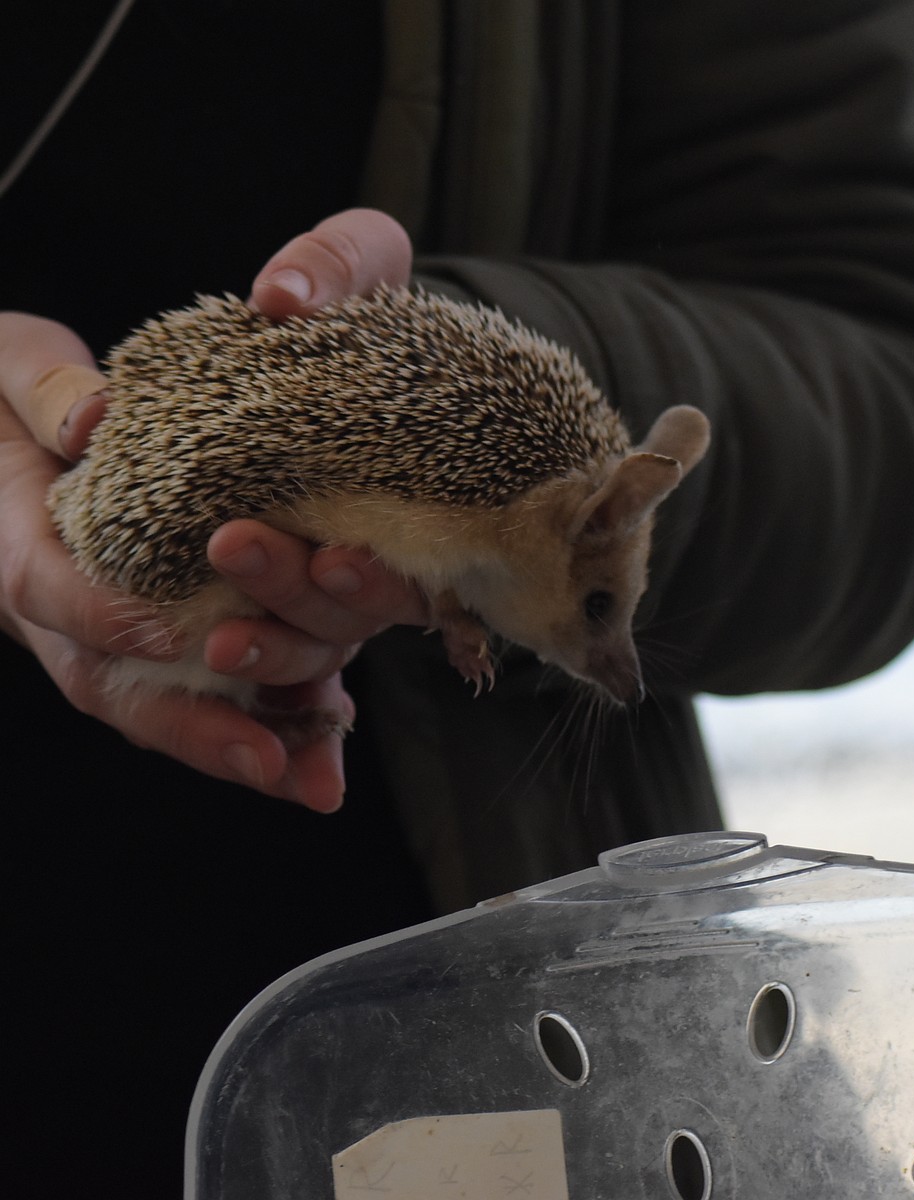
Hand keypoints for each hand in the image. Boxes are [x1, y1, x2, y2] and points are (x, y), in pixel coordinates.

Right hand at [0, 209, 421, 811]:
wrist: (17, 431)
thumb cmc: (15, 397)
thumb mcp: (12, 368)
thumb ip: (43, 391)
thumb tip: (92, 422)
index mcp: (22, 547)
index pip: (45, 588)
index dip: (96, 611)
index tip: (155, 627)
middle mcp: (75, 614)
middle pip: (120, 687)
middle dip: (192, 725)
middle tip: (260, 759)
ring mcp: (125, 637)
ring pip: (174, 706)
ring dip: (244, 747)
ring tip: (310, 781)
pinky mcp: (179, 636)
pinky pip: (218, 692)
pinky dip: (270, 728)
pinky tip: (323, 765)